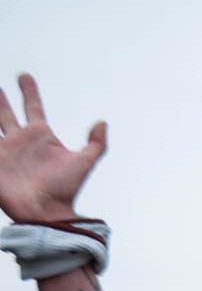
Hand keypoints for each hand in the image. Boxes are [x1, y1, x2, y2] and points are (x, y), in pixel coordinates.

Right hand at [0, 73, 105, 222]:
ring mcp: (5, 152)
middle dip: (1, 100)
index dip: (29, 91)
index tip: (24, 76)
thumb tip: (103, 123)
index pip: (33, 107)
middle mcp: (21, 141)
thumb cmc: (65, 191)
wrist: (47, 213)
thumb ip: (96, 144)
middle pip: (6, 113)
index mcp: (40, 136)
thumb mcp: (83, 164)